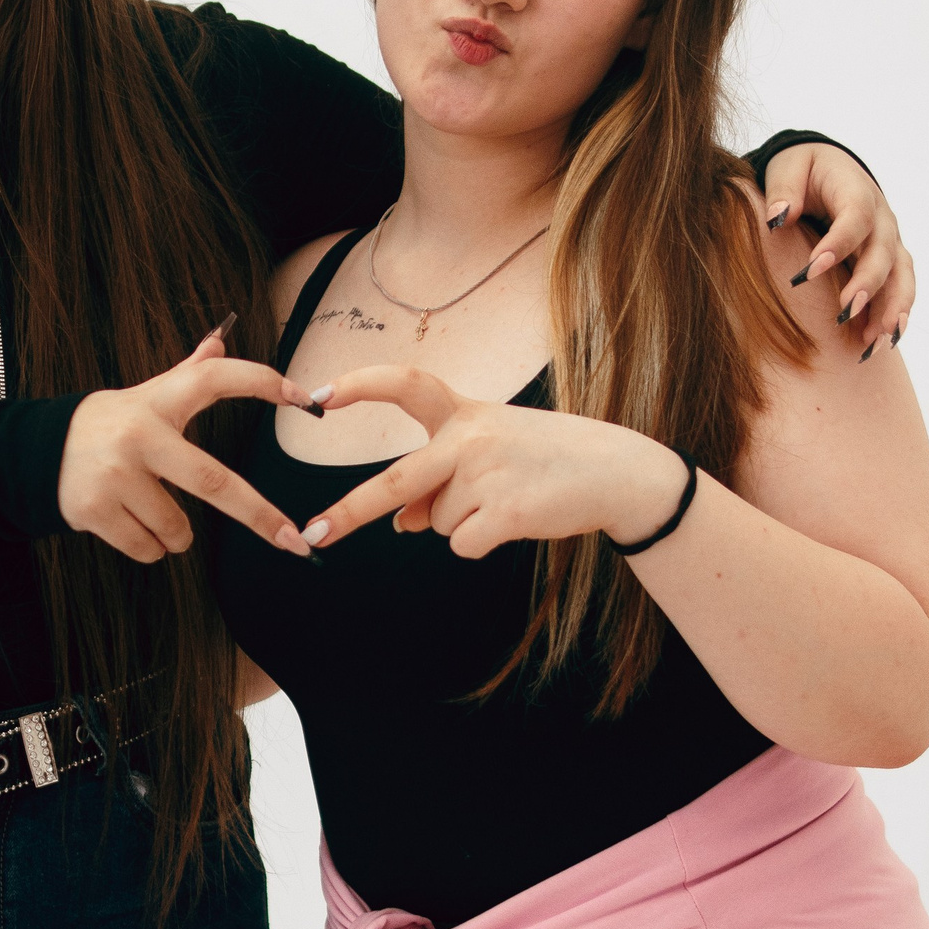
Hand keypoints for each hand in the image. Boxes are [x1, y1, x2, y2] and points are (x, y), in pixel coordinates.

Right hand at [58, 331, 315, 566]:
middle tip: (294, 542)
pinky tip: (124, 522)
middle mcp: (139, 435)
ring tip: (145, 509)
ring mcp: (115, 475)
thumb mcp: (145, 396)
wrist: (35, 453)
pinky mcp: (94, 510)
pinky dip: (148, 548)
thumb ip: (187, 374)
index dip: (262, 383)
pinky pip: (148, 549)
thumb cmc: (107, 426)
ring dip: (176, 535)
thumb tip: (220, 339)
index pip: (216, 379)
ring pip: (177, 530)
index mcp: (157, 402)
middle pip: (213, 482)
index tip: (306, 400)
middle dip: (259, 515)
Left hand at [295, 366, 681, 557]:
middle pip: (396, 480)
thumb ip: (442, 479)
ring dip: (465, 521)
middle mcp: (470, 437)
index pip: (405, 384)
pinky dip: (482, 542)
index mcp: (464, 412)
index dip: (360, 385)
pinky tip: (516, 519)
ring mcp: (488, 474)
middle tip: (312, 534)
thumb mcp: (491, 452)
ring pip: (439, 521)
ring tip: (509, 497)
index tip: (316, 397)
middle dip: (349, 512)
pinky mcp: (507, 511)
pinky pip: (463, 544)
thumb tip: (403, 522)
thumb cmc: (545, 459)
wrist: (616, 471)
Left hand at [760, 143, 913, 357]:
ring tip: (872, 340)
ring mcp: (889, 241)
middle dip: (867, 284)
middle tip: (845, 311)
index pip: (855, 216)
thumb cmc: (803, 170)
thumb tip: (777, 218)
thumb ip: (783, 190)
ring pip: (900, 276)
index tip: (811, 269)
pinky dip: (895, 315)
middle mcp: (881, 217)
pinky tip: (881, 342)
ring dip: (890, 308)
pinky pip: (900, 289)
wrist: (828, 169)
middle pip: (882, 252)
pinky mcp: (890, 261)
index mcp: (855, 190)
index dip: (839, 243)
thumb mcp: (788, 168)